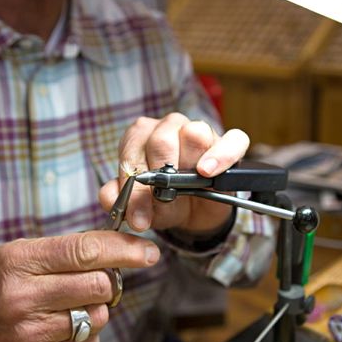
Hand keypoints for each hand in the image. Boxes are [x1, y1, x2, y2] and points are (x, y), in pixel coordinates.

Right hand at [0, 231, 159, 341]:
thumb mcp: (15, 256)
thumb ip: (62, 249)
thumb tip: (113, 248)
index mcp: (20, 261)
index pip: (85, 250)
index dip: (124, 249)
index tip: (148, 251)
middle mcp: (25, 297)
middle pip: (100, 283)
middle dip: (110, 278)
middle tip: (100, 277)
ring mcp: (33, 333)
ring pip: (99, 314)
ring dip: (97, 306)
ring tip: (73, 302)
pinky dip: (86, 331)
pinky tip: (63, 325)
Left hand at [99, 113, 249, 233]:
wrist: (194, 213)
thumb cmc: (165, 202)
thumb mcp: (141, 207)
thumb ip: (121, 200)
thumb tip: (109, 197)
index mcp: (141, 137)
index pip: (132, 150)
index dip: (133, 184)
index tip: (137, 214)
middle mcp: (169, 127)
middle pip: (160, 140)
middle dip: (158, 178)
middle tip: (160, 204)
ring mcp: (201, 130)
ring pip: (193, 133)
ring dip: (188, 164)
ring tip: (185, 188)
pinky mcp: (229, 143)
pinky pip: (232, 140)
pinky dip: (221, 155)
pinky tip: (208, 172)